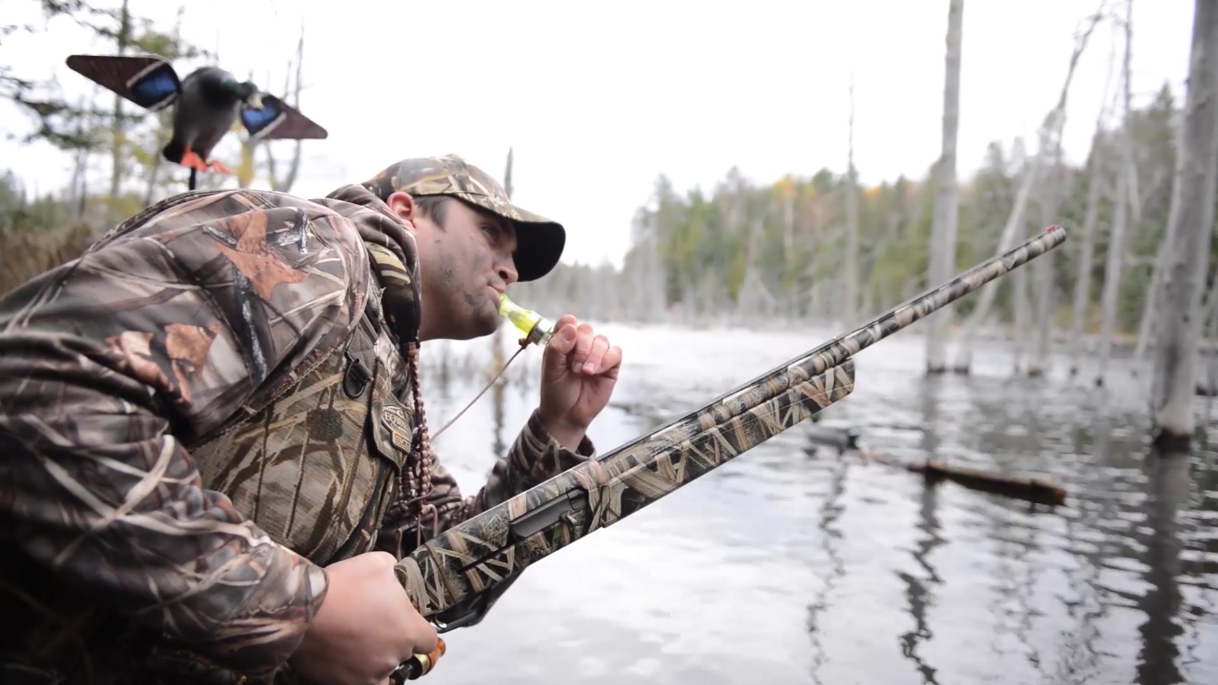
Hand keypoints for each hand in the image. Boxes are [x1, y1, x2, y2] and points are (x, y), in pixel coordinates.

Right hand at [289, 552, 437, 684]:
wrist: (301, 609)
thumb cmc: (344, 585)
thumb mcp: (379, 563)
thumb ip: (396, 572)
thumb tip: (396, 574)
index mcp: (408, 631)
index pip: (428, 639)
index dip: (418, 630)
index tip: (405, 621)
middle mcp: (393, 658)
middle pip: (402, 653)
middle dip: (391, 640)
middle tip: (371, 625)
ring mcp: (368, 675)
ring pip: (380, 670)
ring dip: (373, 659)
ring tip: (355, 642)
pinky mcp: (342, 684)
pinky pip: (356, 680)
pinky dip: (353, 672)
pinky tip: (343, 657)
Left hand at [538, 316, 621, 449]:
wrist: (568, 415)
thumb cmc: (556, 391)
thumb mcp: (551, 369)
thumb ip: (557, 347)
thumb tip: (572, 326)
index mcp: (563, 342)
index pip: (568, 322)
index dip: (569, 326)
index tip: (567, 339)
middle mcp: (580, 345)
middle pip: (586, 330)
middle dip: (582, 348)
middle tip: (575, 368)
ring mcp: (596, 355)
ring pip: (602, 340)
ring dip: (594, 356)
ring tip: (585, 372)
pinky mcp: (610, 366)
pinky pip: (615, 352)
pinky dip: (606, 360)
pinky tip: (596, 372)